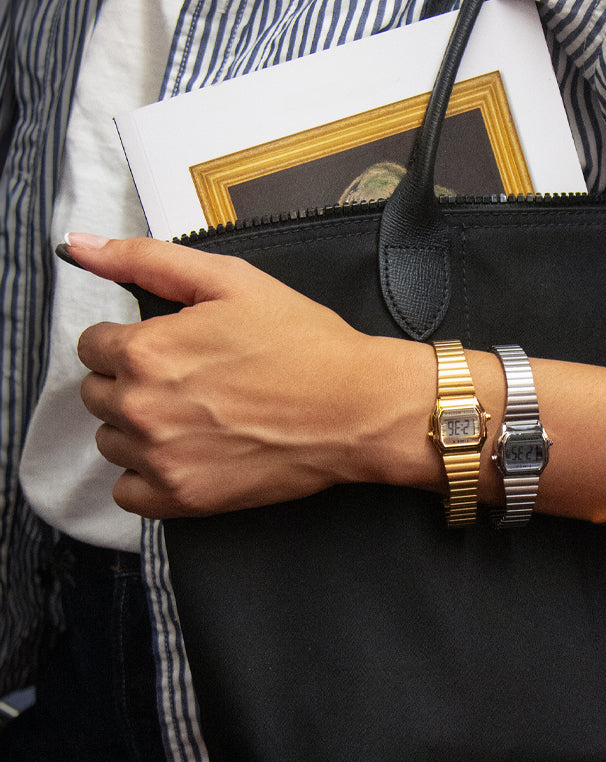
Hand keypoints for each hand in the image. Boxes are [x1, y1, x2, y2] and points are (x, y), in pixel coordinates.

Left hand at [72, 234, 435, 518]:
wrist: (355, 408)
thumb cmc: (301, 342)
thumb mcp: (229, 280)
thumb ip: (146, 259)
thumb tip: (78, 245)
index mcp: (146, 350)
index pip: (93, 347)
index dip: (131, 342)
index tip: (170, 349)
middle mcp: (141, 408)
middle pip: (98, 394)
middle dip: (132, 383)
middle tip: (188, 381)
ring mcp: (161, 460)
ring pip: (111, 441)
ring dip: (138, 429)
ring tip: (192, 418)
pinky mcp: (183, 499)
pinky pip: (127, 493)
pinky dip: (147, 476)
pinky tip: (184, 456)